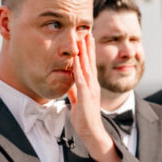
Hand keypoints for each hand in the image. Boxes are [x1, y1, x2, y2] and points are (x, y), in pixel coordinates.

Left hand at [67, 33, 119, 161]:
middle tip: (87, 30)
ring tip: (84, 38)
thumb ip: (74, 91)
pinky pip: (81, 78)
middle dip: (88, 46)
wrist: (91, 131)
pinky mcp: (86, 95)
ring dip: (85, 52)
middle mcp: (92, 84)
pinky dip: (78, 68)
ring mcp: (90, 89)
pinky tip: (76, 58)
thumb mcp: (77, 101)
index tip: (86, 38)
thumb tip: (69, 82)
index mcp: (90, 85)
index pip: (89, 64)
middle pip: (90, 61)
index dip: (87, 51)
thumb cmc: (84, 118)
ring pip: (87, 66)